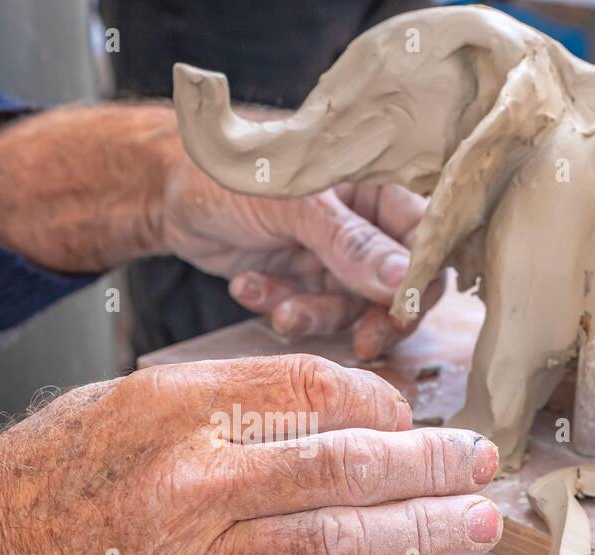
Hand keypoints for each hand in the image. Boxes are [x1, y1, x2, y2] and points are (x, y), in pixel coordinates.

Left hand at [0, 105, 439, 357]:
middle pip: (398, 286)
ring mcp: (335, 257)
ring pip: (352, 308)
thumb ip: (350, 243)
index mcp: (378, 187)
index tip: (399, 310)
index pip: (426, 238)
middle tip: (361, 341)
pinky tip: (248, 286)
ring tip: (277, 307)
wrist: (168, 191)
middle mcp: (365, 224)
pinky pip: (310, 313)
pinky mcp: (303, 282)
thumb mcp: (294, 204)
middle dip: (375, 315)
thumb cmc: (232, 173)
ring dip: (316, 314)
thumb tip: (402, 281)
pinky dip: (281, 306)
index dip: (419, 279)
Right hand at [0, 356, 501, 554]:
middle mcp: (192, 479)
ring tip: (474, 525)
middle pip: (344, 468)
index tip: (411, 416)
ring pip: (338, 544)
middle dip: (429, 467)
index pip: (313, 390)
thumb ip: (229, 402)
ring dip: (421, 536)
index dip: (381, 401)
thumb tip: (335, 410)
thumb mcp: (128, 400)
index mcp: (177, 407)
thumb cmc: (46, 478)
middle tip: (480, 464)